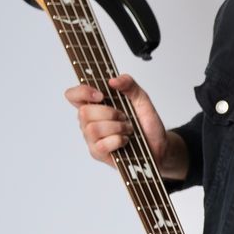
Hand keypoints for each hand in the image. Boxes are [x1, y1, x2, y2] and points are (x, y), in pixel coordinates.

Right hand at [65, 73, 184, 178]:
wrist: (159, 146)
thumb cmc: (147, 124)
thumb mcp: (142, 100)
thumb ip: (129, 85)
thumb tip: (113, 80)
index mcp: (96, 105)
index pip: (73, 95)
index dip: (82, 92)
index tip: (101, 95)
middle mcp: (90, 121)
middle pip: (84, 112)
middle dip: (110, 113)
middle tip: (124, 117)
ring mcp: (92, 138)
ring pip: (93, 129)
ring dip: (117, 128)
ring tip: (128, 130)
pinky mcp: (98, 153)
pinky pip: (101, 145)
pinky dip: (118, 140)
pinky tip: (125, 140)